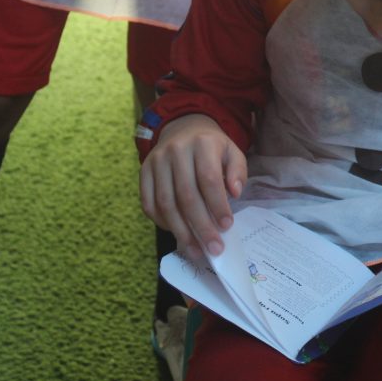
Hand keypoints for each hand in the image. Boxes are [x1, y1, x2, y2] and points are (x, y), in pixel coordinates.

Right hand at [140, 114, 246, 258]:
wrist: (183, 130)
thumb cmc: (212, 148)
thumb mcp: (232, 152)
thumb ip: (237, 171)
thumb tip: (235, 193)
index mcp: (202, 143)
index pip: (208, 179)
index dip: (217, 205)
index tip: (227, 226)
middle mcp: (175, 150)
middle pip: (186, 195)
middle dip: (201, 226)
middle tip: (214, 248)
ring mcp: (156, 161)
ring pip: (166, 204)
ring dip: (181, 231)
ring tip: (196, 251)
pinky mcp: (143, 172)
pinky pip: (149, 204)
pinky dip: (163, 223)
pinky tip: (178, 235)